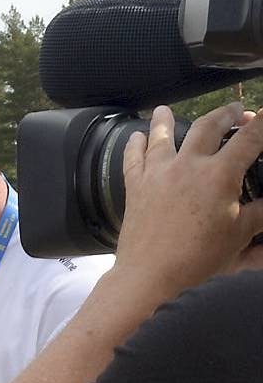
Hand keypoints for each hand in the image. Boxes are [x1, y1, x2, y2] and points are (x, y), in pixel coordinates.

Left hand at [117, 103, 262, 293]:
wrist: (150, 274)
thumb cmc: (198, 258)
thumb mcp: (239, 235)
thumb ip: (259, 214)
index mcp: (219, 174)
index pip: (249, 139)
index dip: (262, 124)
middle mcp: (187, 165)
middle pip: (207, 127)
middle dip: (224, 114)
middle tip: (234, 109)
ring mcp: (158, 173)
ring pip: (161, 136)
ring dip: (165, 120)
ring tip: (165, 109)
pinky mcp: (135, 186)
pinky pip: (133, 158)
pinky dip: (134, 145)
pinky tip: (135, 135)